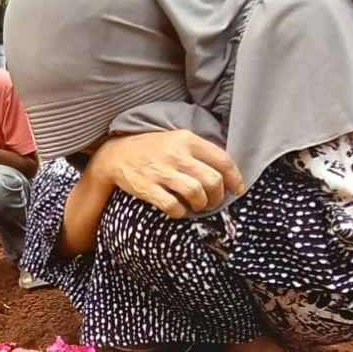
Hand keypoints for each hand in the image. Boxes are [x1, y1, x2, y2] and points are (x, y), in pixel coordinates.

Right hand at [85, 129, 242, 217]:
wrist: (116, 154)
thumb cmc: (152, 149)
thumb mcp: (176, 139)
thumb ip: (199, 151)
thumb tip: (225, 171)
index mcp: (187, 140)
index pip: (223, 160)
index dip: (235, 178)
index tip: (236, 190)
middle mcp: (177, 154)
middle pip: (213, 180)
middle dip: (217, 196)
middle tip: (213, 201)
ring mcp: (162, 172)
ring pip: (196, 194)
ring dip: (201, 205)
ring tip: (197, 206)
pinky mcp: (148, 188)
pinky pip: (173, 206)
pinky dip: (180, 212)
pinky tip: (179, 210)